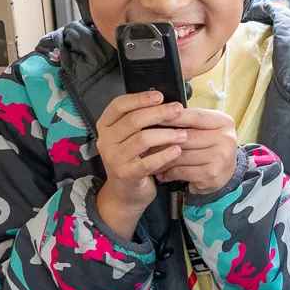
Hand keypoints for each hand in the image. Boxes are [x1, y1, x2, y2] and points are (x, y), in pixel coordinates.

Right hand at [93, 91, 185, 238]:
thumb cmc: (134, 158)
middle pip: (133, 120)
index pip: (119, 105)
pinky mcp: (126, 175)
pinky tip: (177, 150)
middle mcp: (106, 140)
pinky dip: (165, 155)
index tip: (160, 95)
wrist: (125, 193)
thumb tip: (166, 100)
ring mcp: (114, 159)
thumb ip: (141, 120)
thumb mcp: (130, 137)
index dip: (140, 98)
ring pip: (142, 139)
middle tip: (179, 110)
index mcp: (106, 126)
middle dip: (159, 113)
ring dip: (166, 134)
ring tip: (184, 134)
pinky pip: (147, 162)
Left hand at [154, 108, 238, 195]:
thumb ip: (189, 122)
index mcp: (224, 122)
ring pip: (181, 155)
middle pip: (186, 136)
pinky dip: (168, 172)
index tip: (153, 116)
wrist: (227, 174)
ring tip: (146, 156)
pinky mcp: (210, 175)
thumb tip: (159, 115)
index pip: (195, 116)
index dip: (173, 116)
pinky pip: (182, 171)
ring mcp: (219, 158)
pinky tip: (160, 172)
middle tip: (142, 139)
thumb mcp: (207, 129)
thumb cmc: (212, 147)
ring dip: (160, 157)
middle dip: (162, 138)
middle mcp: (225, 139)